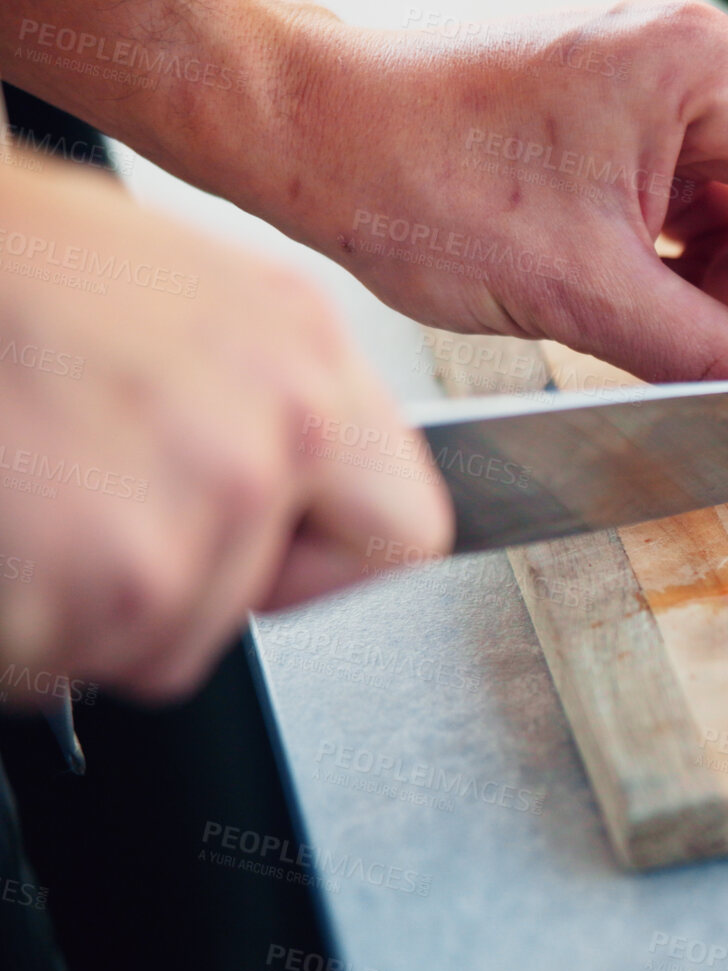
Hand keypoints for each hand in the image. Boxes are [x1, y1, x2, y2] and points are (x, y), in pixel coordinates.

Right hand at [0, 159, 451, 704]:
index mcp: (301, 365)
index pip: (401, 531)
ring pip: (144, 644)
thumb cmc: (15, 265)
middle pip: (238, 607)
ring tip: (25, 496)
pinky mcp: (98, 587)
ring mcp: (179, 528)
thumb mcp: (190, 286)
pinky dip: (10, 625)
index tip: (267, 544)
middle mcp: (259, 449)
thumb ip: (266, 390)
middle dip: (156, 582)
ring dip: (71, 604)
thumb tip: (295, 472)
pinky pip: (53, 662)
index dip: (316, 554)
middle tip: (75, 494)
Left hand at [254, 2, 727, 382]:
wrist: (295, 130)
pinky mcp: (619, 117)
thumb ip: (715, 355)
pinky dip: (693, 255)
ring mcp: (656, 84)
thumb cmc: (412, 175)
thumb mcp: (585, 292)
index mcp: (706, 69)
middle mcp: (695, 60)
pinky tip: (638, 286)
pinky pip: (703, 193)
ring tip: (677, 312)